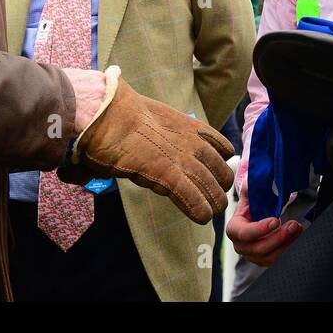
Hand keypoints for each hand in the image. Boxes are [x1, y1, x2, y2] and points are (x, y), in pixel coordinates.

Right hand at [63, 73, 234, 223]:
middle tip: (214, 198)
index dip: (221, 162)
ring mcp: (184, 160)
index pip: (222, 148)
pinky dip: (199, 210)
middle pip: (223, 171)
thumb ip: (156, 137)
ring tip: (210, 212)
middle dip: (220, 187)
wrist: (109, 114)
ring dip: (214, 203)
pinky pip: (193, 198)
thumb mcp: (152, 121)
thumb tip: (137, 152)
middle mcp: (194, 144)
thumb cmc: (119, 115)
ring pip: (213, 188)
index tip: (212, 172)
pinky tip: (201, 218)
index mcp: (191, 127)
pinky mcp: (169, 177)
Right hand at [226, 193, 303, 266]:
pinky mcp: (264, 260)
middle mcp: (241, 246)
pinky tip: (297, 237)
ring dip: (286, 244)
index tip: (276, 220)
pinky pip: (277, 260)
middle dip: (278, 237)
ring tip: (297, 229)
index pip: (244, 233)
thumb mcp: (249, 195)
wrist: (255, 218)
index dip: (260, 229)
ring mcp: (252, 256)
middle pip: (259, 248)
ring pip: (269, 257)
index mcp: (234, 229)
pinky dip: (288, 249)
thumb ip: (251, 187)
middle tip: (293, 224)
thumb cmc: (251, 207)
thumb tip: (255, 180)